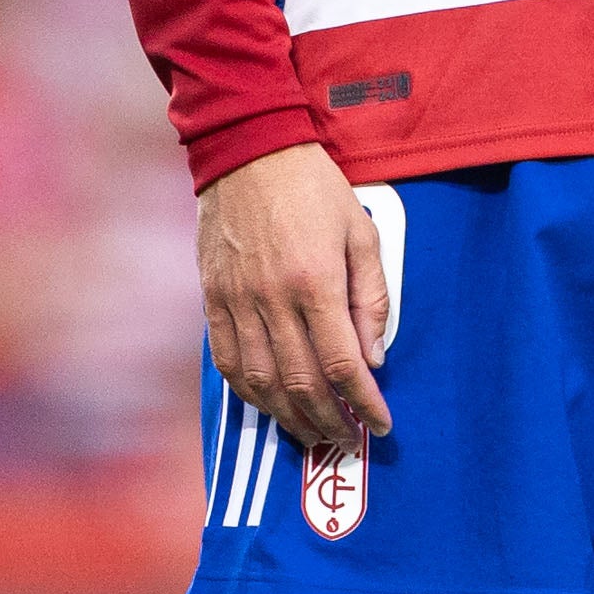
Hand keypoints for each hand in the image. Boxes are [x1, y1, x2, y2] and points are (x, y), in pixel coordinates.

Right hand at [199, 141, 394, 451]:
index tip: (381, 423)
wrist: (248, 151)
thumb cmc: (314, 188)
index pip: (343, 364)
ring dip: (289, 418)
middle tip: (347, 442)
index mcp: (315, 282)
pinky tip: (270, 404)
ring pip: (261, 383)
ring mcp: (237, 302)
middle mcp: (273, 299)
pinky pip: (228, 362)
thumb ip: (370, 298)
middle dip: (329, 422)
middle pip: (301, 383)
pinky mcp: (212, 300)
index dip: (364, 403)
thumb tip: (373, 358)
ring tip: (312, 434)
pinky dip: (250, 393)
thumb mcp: (361, 232)